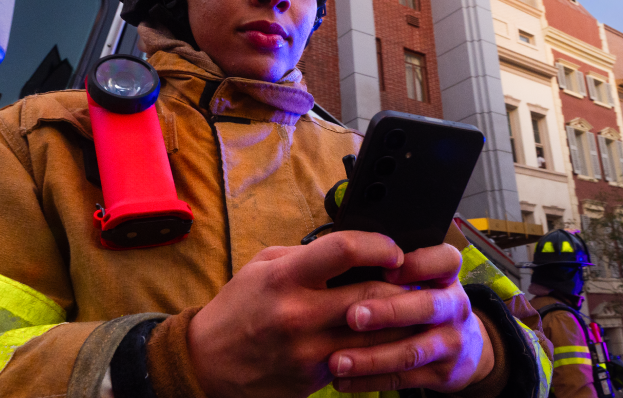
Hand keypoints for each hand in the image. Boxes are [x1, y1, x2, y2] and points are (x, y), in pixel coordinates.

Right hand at [186, 231, 416, 397]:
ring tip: (412, 308)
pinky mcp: (315, 377)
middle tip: (414, 280)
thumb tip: (352, 247)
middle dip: (401, 286)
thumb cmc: (238, 309)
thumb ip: (305, 256)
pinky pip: (359, 359)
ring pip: (375, 334)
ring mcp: (309, 350)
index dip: (378, 246)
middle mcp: (298, 313)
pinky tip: (384, 338)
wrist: (208, 363)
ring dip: (400, 320)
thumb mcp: (262, 267)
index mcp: (285, 277)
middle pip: (372, 296)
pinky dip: (377, 347)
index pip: (344, 250)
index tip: (393, 250)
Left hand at [329, 243, 493, 393]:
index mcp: (447, 277)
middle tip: (353, 316)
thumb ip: (393, 267)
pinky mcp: (440, 374)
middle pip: (426, 307)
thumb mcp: (423, 279)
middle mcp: (454, 307)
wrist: (464, 347)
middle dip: (388, 312)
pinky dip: (370, 380)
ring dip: (371, 358)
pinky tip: (342, 380)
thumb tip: (343, 253)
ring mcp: (450, 343)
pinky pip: (402, 379)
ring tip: (337, 361)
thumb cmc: (424, 300)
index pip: (445, 260)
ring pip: (411, 351)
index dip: (418, 263)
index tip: (387, 267)